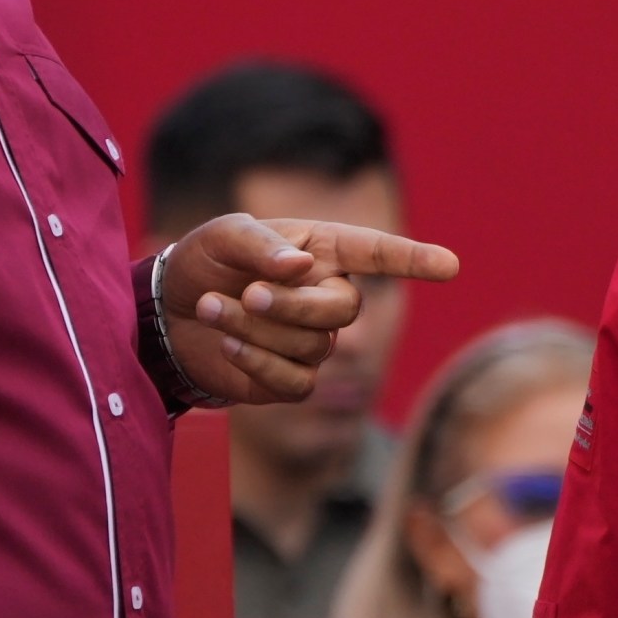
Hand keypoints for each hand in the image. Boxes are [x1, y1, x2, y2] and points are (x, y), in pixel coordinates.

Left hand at [161, 214, 459, 404]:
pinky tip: (227, 344)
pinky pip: (296, 381)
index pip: (377, 254)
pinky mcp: (291, 379)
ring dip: (256, 328)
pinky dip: (257, 362)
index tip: (450, 266)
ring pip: (313, 345)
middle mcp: (326, 294)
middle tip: (248, 294)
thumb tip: (303, 268)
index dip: (413, 259)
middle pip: (344, 310)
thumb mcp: (223, 236)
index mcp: (322, 250)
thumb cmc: (204, 262)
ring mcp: (313, 341)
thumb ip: (262, 245)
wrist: (167, 313)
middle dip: (293, 305)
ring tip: (211, 308)